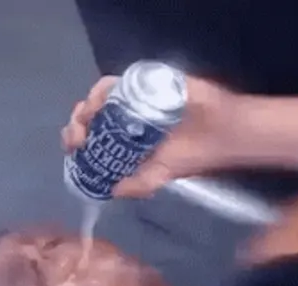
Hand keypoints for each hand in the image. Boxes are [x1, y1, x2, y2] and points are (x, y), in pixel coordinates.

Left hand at [61, 74, 239, 197]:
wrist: (222, 134)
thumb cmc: (194, 155)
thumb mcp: (160, 177)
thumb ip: (136, 185)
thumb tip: (110, 191)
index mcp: (126, 142)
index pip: (93, 140)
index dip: (78, 144)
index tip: (76, 151)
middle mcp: (126, 119)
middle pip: (89, 118)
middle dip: (75, 127)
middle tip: (78, 137)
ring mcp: (133, 99)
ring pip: (97, 99)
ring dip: (85, 109)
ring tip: (88, 120)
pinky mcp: (144, 82)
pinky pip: (115, 83)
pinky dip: (102, 92)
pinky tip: (101, 104)